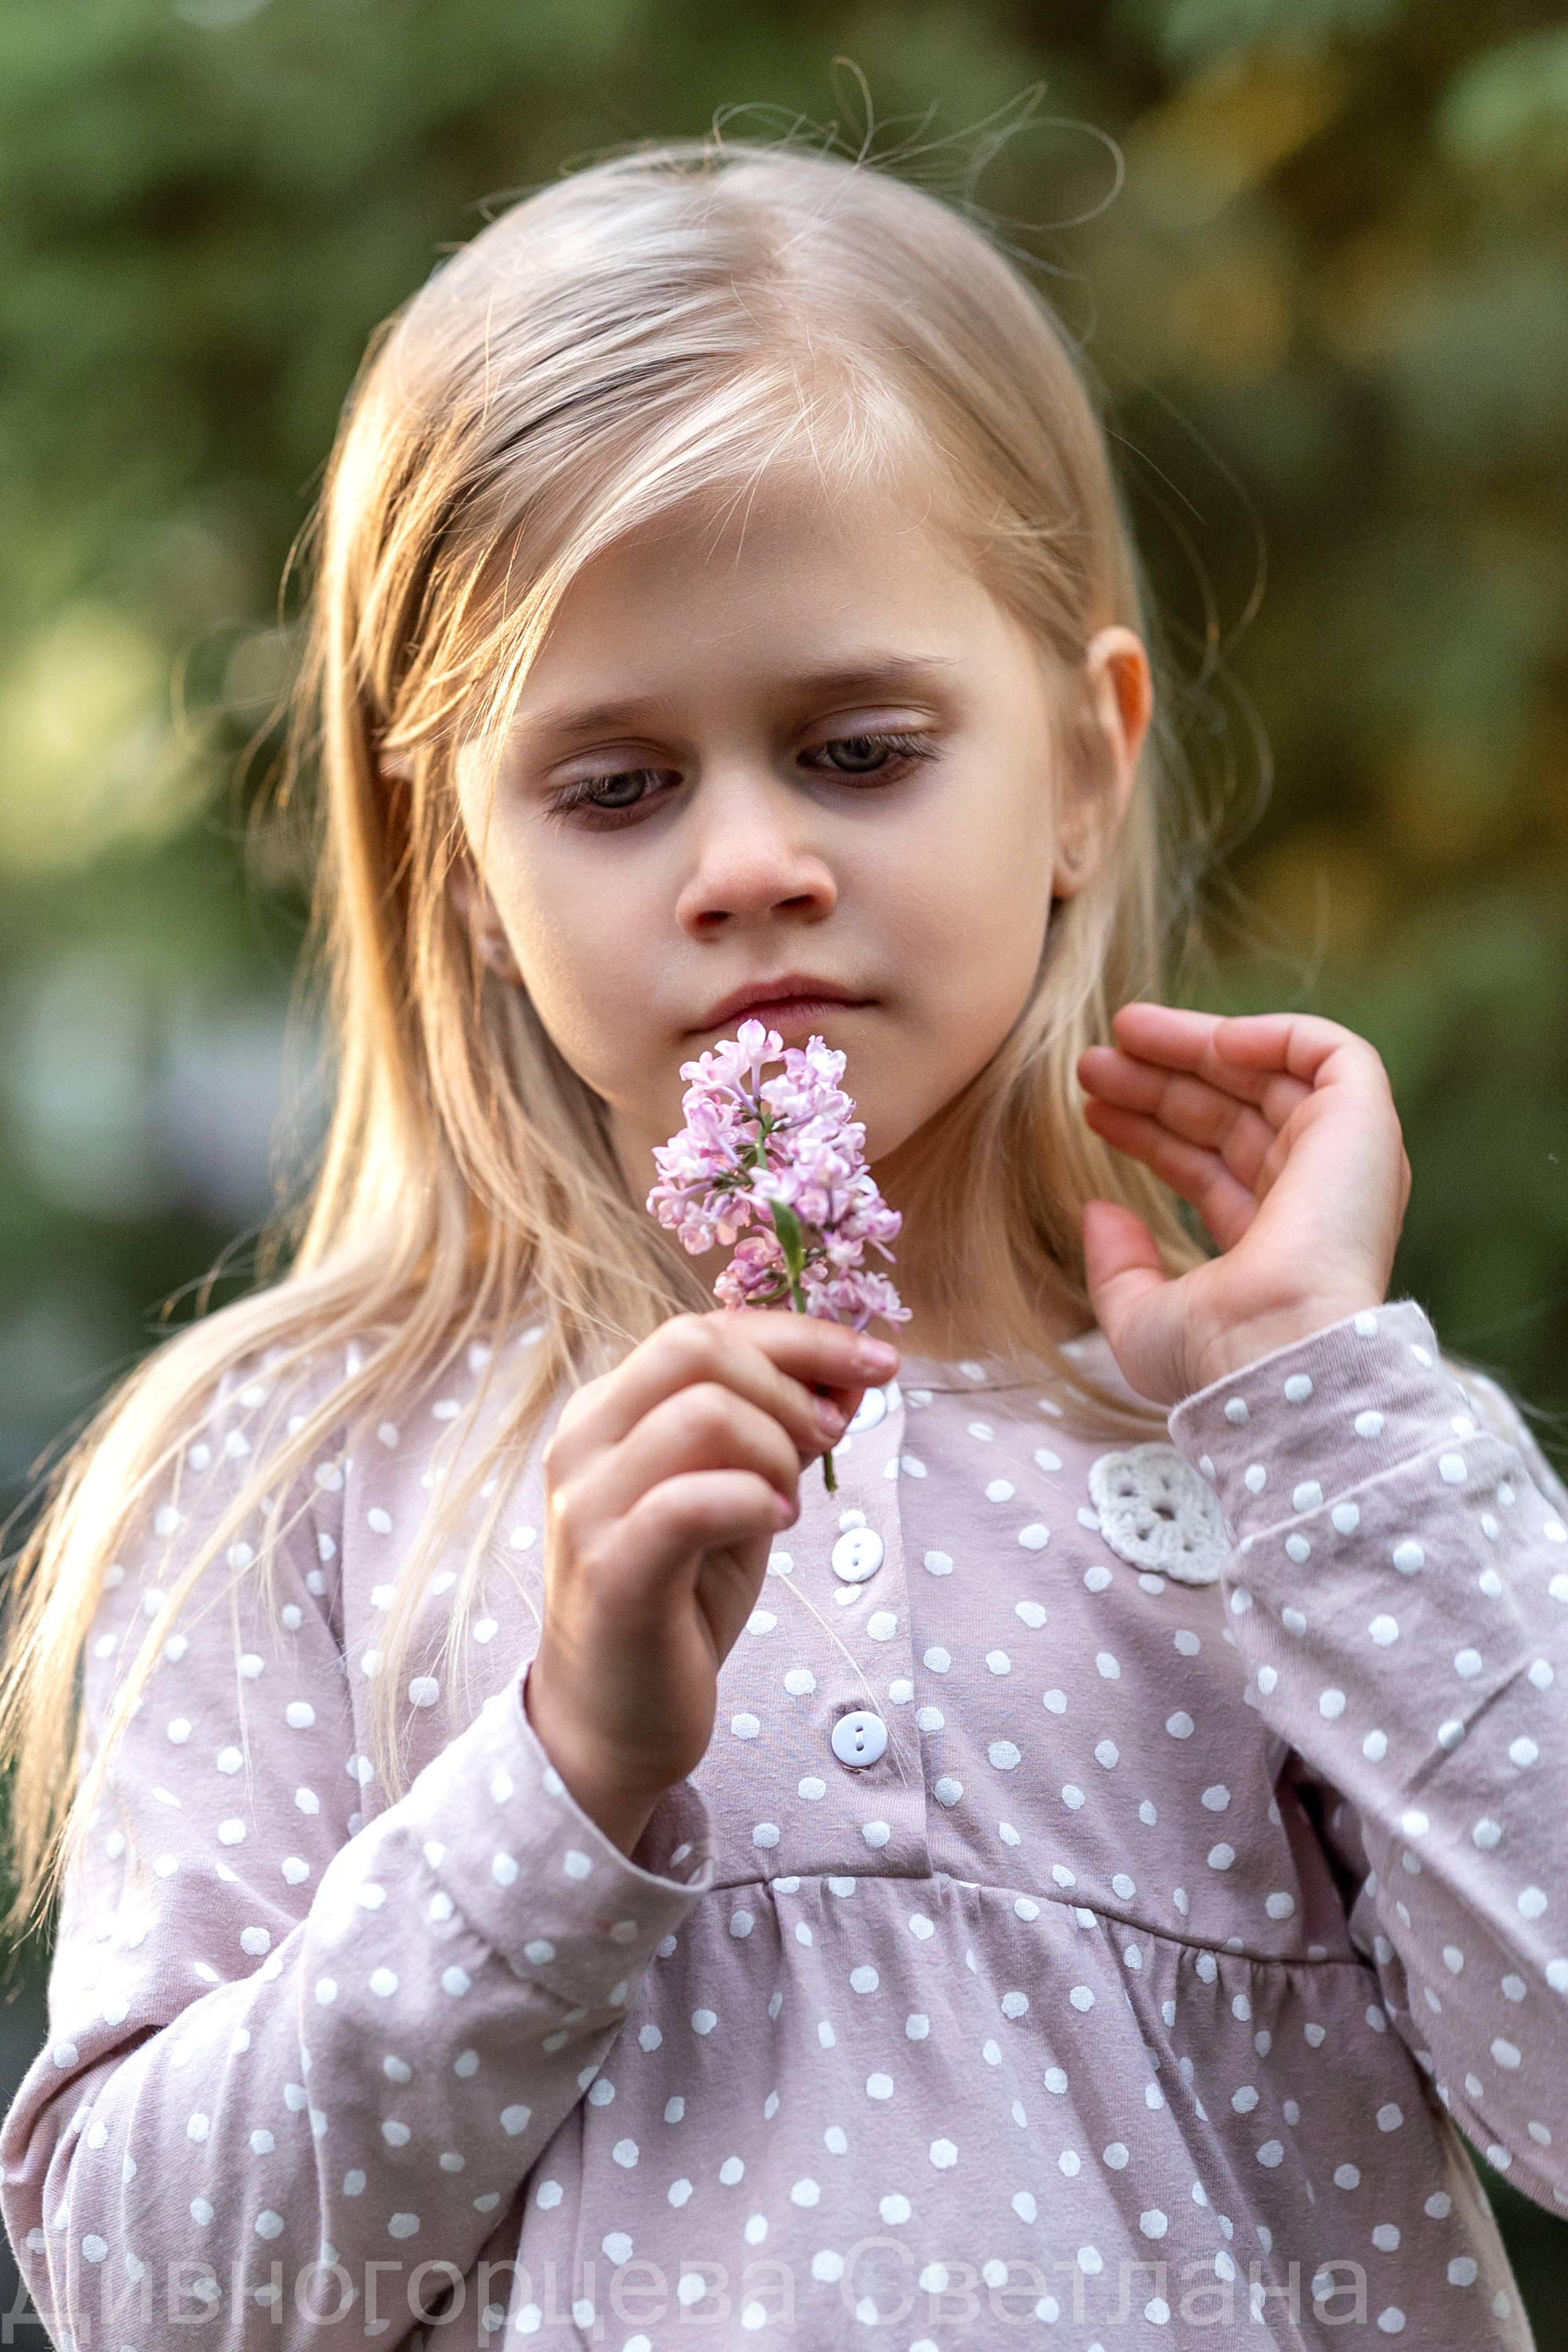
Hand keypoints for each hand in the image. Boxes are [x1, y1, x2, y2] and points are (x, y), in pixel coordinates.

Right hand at [525, 1310, 898, 1855]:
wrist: (613, 1717)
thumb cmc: (679, 1597)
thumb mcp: (739, 1492)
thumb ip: (778, 1429)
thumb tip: (854, 1369)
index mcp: (609, 1410)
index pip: (705, 1328)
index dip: (804, 1335)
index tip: (881, 1361)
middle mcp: (584, 1441)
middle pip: (694, 1346)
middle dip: (790, 1382)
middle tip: (828, 1440)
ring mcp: (589, 1505)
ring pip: (702, 1412)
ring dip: (775, 1448)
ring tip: (788, 1501)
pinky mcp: (610, 1571)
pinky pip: (692, 1501)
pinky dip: (755, 1501)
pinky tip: (774, 1525)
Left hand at [1076, 1004, 1409, 1405]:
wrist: (1277, 1351)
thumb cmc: (1214, 1356)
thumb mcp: (1142, 1319)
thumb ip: (1117, 1267)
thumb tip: (1099, 1212)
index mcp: (1272, 1243)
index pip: (1207, 1167)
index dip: (1150, 1132)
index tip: (1092, 1109)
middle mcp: (1313, 1198)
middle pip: (1230, 1114)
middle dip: (1160, 1082)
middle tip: (1091, 1064)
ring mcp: (1342, 1160)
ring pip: (1268, 1076)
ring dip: (1195, 1047)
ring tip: (1119, 1033)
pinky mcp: (1363, 1124)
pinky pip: (1331, 1053)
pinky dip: (1271, 1034)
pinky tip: (1206, 1040)